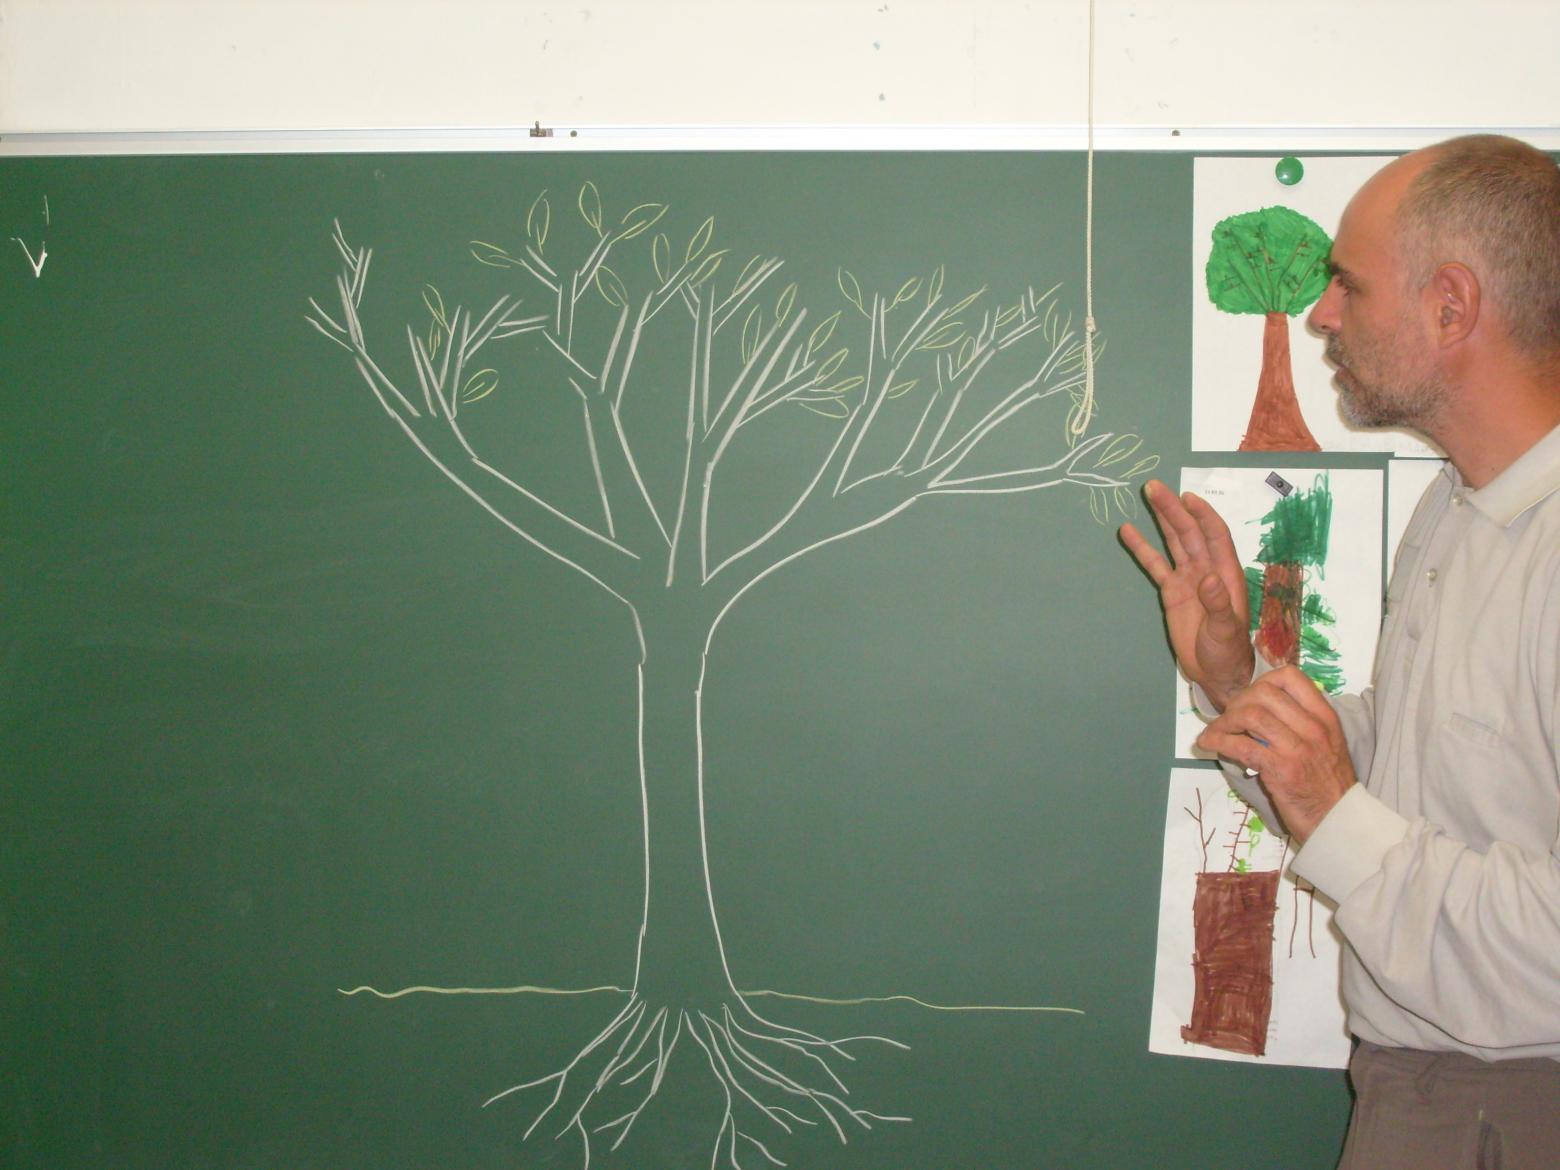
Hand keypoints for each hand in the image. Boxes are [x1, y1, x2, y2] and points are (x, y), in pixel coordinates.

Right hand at [1120, 479, 1254, 709]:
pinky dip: (1143, 548)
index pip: (1214, 535)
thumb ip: (1219, 603)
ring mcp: (1187, 578)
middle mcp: (1206, 569)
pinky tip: (1128, 532)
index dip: (1202, 515)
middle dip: (1173, 509)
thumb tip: (1207, 578)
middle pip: (1189, 532)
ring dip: (1162, 519)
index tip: (1186, 497)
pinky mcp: (1172, 591)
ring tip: (1147, 494)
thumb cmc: (1227, 651)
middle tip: (1154, 487)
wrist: (1216, 671)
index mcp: (1225, 573)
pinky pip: (1155, 565)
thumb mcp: (1226, 630)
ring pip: (1173, 541)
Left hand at [1195, 666, 1355, 843]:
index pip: (1290, 677)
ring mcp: (1297, 748)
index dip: (1262, 681)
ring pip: (1250, 715)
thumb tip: (1260, 710)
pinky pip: (1241, 745)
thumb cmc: (1328, 783)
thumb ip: (1301, 723)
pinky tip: (1208, 743)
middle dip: (1237, 702)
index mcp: (1324, 717)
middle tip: (1229, 717)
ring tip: (1216, 731)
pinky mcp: (1280, 769)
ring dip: (1223, 721)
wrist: (1339, 820)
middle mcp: (1313, 727)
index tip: (1249, 698)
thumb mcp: (1327, 743)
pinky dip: (1218, 740)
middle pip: (1263, 693)